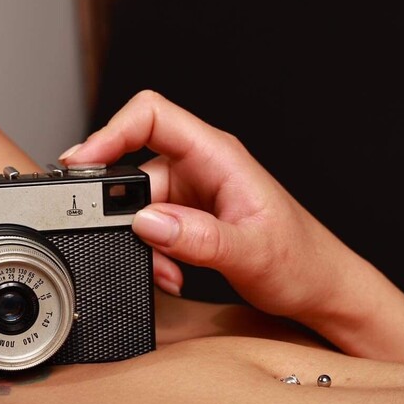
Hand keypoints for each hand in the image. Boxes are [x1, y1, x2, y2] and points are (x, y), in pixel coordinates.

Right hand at [61, 90, 345, 320]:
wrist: (322, 288)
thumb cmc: (302, 262)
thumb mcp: (250, 254)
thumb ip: (197, 238)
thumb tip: (146, 222)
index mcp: (219, 156)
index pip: (151, 115)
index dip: (110, 131)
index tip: (82, 163)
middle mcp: (203, 166)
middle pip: (133, 165)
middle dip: (122, 211)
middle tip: (125, 243)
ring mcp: (194, 191)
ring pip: (139, 204)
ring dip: (141, 242)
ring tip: (167, 271)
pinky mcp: (190, 216)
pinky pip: (152, 226)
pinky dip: (152, 253)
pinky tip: (172, 273)